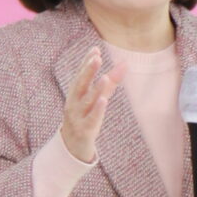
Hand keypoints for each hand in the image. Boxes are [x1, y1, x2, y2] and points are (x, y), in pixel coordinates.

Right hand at [60, 46, 126, 164]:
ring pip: (86, 101)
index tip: (95, 50)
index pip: (80, 74)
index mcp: (75, 93)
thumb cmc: (84, 117)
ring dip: (95, 89)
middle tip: (96, 58)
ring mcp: (77, 116)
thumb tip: (124, 63)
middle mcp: (73, 102)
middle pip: (80, 84)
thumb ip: (110, 82)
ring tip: (104, 77)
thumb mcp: (95, 99)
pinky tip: (104, 100)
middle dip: (87, 71)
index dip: (86, 62)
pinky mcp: (84, 130)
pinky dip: (97, 109)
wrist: (71, 146)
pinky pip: (91, 119)